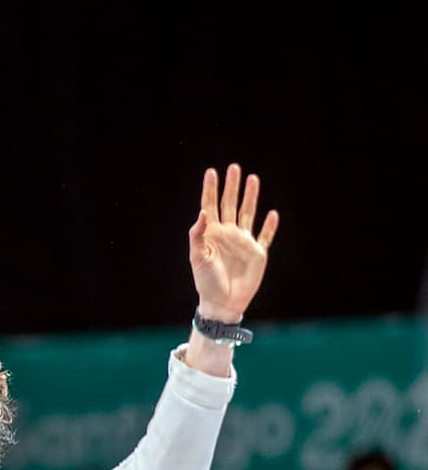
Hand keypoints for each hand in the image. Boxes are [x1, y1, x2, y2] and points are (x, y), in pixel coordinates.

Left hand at [188, 164, 278, 319]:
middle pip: (231, 204)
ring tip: (253, 179)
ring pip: (248, 214)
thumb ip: (198, 235)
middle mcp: (228, 234)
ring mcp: (243, 242)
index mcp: (211, 234)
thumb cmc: (206, 281)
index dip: (211, 190)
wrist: (222, 302)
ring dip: (251, 197)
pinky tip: (272, 213)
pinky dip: (269, 226)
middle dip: (232, 187)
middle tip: (234, 167)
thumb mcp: (198, 257)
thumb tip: (203, 212)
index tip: (211, 172)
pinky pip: (265, 236)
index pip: (211, 206)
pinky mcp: (257, 253)